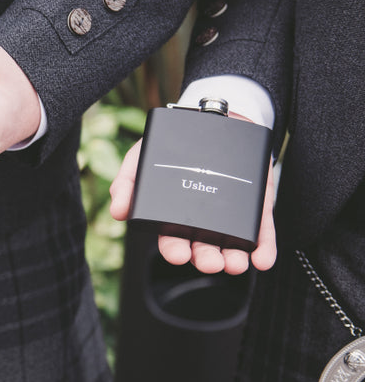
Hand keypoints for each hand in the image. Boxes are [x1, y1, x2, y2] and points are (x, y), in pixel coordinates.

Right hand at [109, 128, 276, 274]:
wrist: (209, 118)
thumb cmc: (172, 145)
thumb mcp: (142, 157)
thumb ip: (127, 182)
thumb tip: (117, 212)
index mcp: (173, 215)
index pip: (173, 238)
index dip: (175, 249)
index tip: (178, 255)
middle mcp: (202, 221)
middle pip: (204, 246)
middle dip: (206, 258)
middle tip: (210, 263)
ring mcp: (230, 215)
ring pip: (233, 244)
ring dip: (235, 258)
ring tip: (236, 263)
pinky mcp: (255, 207)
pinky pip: (260, 231)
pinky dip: (263, 247)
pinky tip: (262, 259)